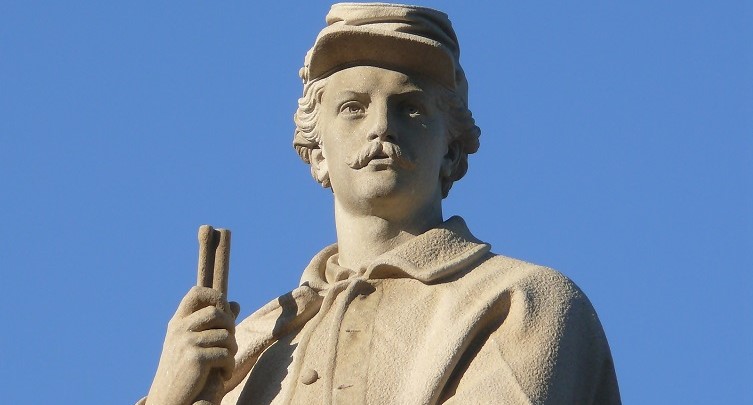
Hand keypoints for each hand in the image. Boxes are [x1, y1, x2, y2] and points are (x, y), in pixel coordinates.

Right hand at [146, 286, 239, 404]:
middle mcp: (179, 329)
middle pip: (217, 312)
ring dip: (232, 350)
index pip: (196, 293)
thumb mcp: (193, 343)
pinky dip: (229, 366)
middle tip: (230, 343)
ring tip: (227, 361)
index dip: (215, 296)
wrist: (168, 399)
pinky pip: (225, 354)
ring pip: (226, 335)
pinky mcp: (195, 358)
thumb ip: (214, 324)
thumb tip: (235, 304)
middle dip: (230, 327)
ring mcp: (186, 342)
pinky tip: (224, 375)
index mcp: (178, 322)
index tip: (224, 310)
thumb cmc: (184, 370)